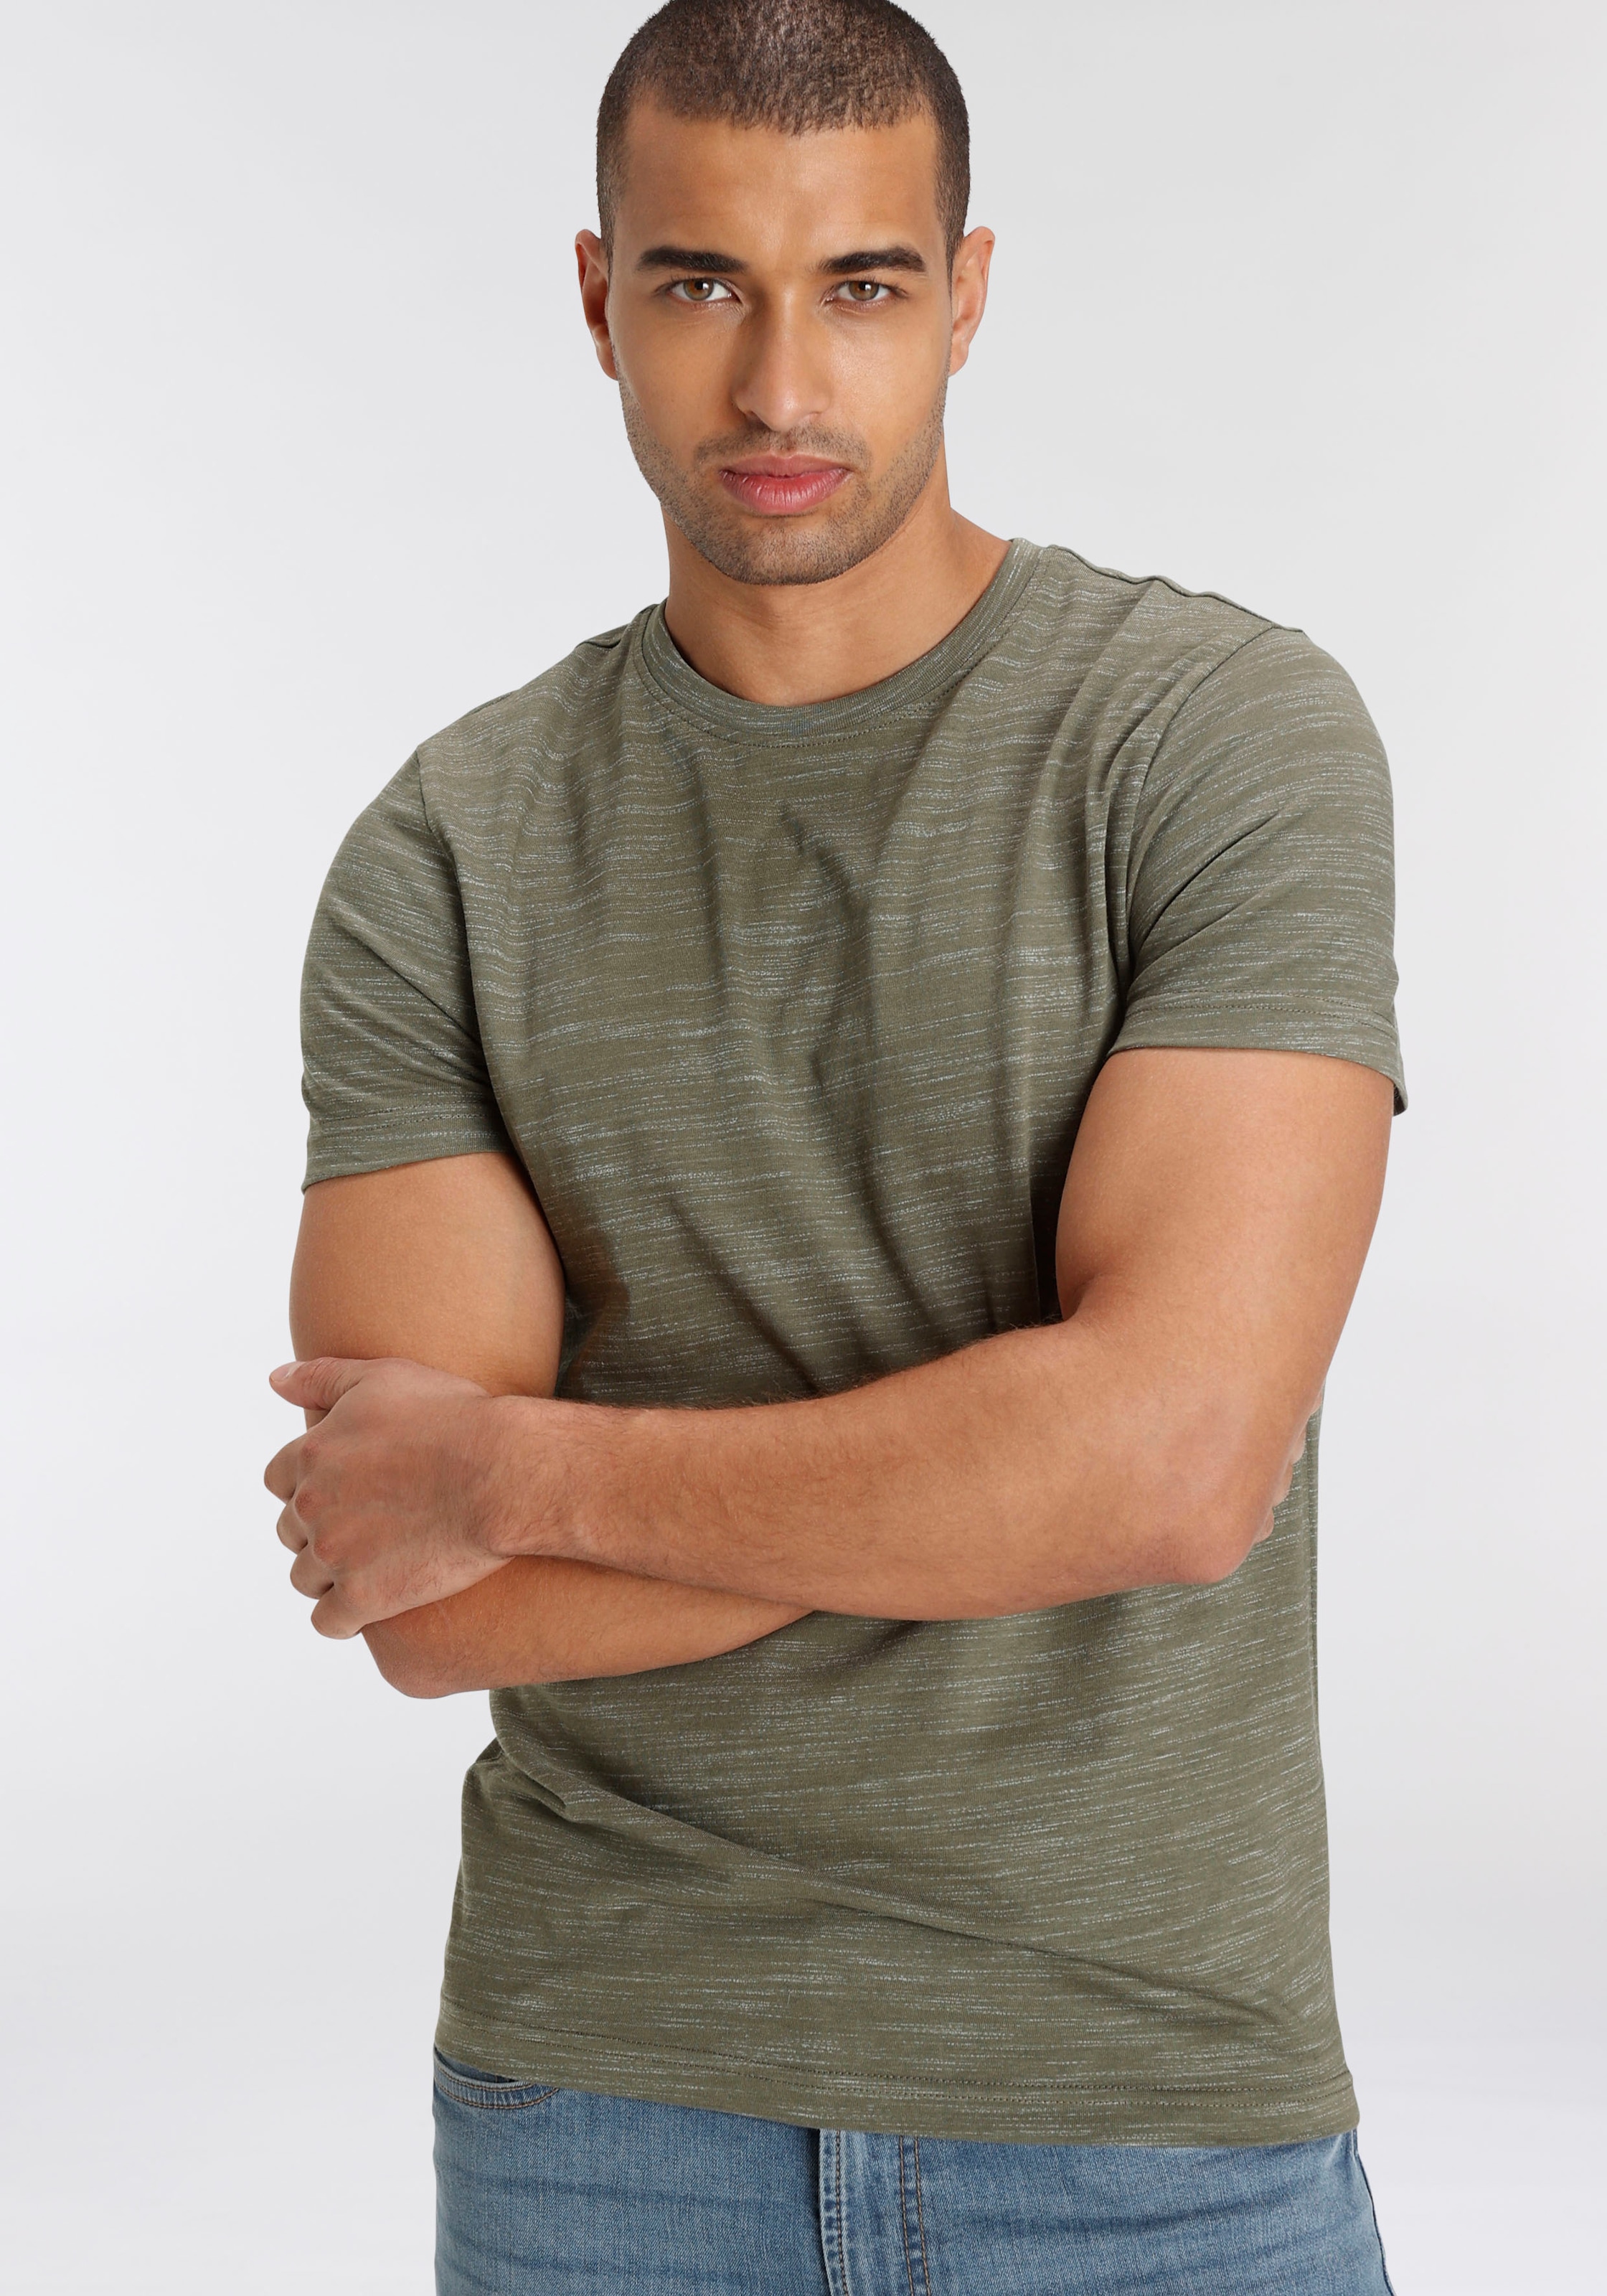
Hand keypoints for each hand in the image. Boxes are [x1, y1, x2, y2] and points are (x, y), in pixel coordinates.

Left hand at [264, 1356, 516, 1637]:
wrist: (502, 1472)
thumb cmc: (452, 1418)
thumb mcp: (383, 1376)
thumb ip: (321, 1377)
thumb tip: (274, 1380)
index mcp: (311, 1454)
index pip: (279, 1481)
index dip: (309, 1485)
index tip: (344, 1489)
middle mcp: (312, 1506)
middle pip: (290, 1531)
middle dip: (320, 1530)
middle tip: (366, 1527)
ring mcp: (335, 1555)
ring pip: (305, 1578)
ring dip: (330, 1575)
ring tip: (373, 1566)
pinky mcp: (364, 1598)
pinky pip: (328, 1622)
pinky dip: (344, 1617)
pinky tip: (373, 1605)